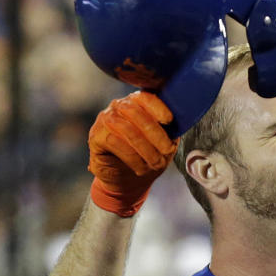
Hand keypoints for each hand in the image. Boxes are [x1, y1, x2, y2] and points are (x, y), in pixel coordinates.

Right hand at [88, 91, 177, 216]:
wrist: (127, 178)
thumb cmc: (148, 156)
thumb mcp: (164, 143)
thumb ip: (170, 132)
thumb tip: (180, 127)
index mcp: (139, 103)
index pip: (146, 97)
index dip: (158, 107)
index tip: (169, 120)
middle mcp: (120, 106)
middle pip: (137, 114)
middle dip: (156, 135)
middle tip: (167, 151)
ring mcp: (106, 119)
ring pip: (127, 129)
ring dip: (145, 149)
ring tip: (155, 163)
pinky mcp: (96, 136)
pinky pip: (114, 142)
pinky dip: (132, 157)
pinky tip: (140, 167)